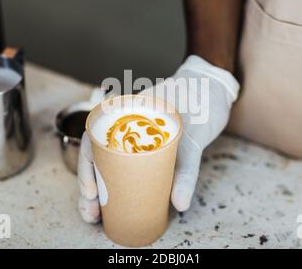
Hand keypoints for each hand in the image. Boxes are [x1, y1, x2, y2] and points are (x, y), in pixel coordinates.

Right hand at [78, 55, 239, 222]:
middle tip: (92, 213)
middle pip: (98, 157)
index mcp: (125, 114)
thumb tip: (179, 204)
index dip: (86, 168)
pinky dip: (123, 183)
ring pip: (112, 163)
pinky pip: (132, 165)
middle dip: (90, 187)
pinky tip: (120, 201)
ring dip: (102, 189)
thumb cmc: (201, 101)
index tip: (91, 193)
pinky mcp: (152, 146)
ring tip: (98, 215)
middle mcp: (125, 125)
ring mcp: (138, 136)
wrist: (215, 86)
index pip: (92, 140)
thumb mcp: (193, 135)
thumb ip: (186, 169)